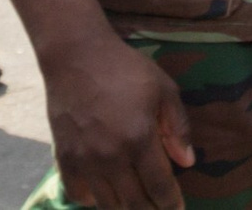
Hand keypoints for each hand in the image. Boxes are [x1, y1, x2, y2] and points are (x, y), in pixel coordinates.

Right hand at [37, 26, 194, 209]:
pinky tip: (106, 194)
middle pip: (133, 203)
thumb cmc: (126, 69)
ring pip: (107, 204)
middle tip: (161, 209)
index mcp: (139, 138)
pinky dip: (93, 201)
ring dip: (125, 209)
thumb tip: (188, 163)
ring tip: (139, 205)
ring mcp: (84, 160)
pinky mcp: (63, 159)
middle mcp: (110, 156)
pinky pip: (78, 194)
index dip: (171, 203)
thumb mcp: (164, 90)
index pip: (159, 187)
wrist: (76, 57)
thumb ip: (177, 128)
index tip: (178, 209)